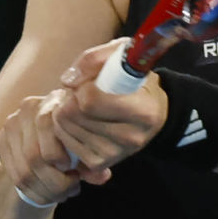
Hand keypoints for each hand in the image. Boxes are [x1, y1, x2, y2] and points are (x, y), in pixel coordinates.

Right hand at [0, 89, 109, 206]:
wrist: (51, 128)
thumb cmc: (76, 135)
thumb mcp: (88, 144)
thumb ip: (94, 160)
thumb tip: (102, 177)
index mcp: (54, 99)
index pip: (47, 127)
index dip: (59, 155)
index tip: (73, 170)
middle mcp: (28, 107)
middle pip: (34, 156)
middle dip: (55, 182)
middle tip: (72, 190)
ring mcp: (11, 123)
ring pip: (23, 172)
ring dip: (45, 191)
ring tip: (62, 195)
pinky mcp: (0, 140)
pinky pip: (13, 176)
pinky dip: (33, 193)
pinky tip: (48, 195)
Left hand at [54, 38, 168, 171]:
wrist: (152, 112)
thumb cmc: (135, 81)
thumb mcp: (122, 56)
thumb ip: (94, 59)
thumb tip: (67, 81)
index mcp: (143, 111)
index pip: (91, 102)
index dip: (81, 87)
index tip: (88, 82)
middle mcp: (131, 137)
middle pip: (74, 116)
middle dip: (70, 98)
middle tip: (80, 92)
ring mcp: (116, 154)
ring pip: (66, 129)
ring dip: (65, 112)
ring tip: (80, 105)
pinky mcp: (101, 163)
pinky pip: (67, 144)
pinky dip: (66, 129)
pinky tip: (79, 120)